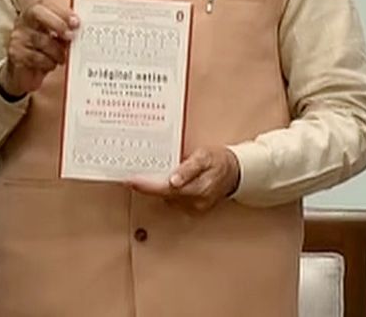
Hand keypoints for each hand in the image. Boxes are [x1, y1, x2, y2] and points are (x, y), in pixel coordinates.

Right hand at [0, 1, 79, 97]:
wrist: (22, 74)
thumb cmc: (41, 52)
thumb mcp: (53, 39)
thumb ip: (63, 32)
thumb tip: (78, 30)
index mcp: (33, 14)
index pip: (44, 5)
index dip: (61, 12)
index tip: (76, 22)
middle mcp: (22, 22)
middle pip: (38, 14)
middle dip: (58, 24)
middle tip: (71, 36)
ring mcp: (17, 37)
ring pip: (40, 39)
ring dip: (56, 51)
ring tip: (62, 57)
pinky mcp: (15, 53)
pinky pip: (35, 57)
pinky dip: (48, 62)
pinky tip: (51, 64)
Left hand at [126, 146, 240, 213]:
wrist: (235, 172)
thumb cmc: (219, 160)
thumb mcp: (204, 156)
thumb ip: (188, 168)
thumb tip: (173, 181)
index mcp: (198, 188)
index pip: (166, 189)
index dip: (146, 186)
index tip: (130, 181)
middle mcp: (195, 202)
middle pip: (163, 195)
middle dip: (148, 186)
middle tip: (133, 176)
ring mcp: (194, 208)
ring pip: (167, 199)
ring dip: (157, 189)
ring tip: (149, 177)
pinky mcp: (193, 210)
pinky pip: (174, 201)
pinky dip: (167, 193)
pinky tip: (165, 183)